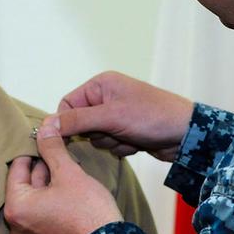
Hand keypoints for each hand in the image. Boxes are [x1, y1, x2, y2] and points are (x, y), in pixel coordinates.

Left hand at [4, 123, 122, 233]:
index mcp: (16, 208)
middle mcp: (16, 226)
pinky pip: (43, 217)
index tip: (46, 142)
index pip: (17, 169)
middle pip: (25, 186)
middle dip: (43, 169)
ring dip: (49, 186)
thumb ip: (52, 148)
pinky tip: (71, 193)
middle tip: (61, 156)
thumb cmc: (88, 213)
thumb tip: (45, 127)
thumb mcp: (69, 173)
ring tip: (69, 173)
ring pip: (35, 201)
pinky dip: (52, 203)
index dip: (33, 152)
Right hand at [54, 71, 193, 160]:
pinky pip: (109, 144)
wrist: (186, 135)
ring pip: (94, 137)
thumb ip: (77, 121)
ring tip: (129, 137)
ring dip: (109, 143)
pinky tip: (136, 143)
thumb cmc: (152, 116)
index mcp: (100, 85)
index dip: (67, 123)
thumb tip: (47, 125)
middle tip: (114, 132)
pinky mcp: (124, 131)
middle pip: (80, 124)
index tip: (70, 139)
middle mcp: (106, 97)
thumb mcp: (111, 117)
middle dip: (96, 134)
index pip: (67, 105)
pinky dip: (120, 148)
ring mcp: (116, 115)